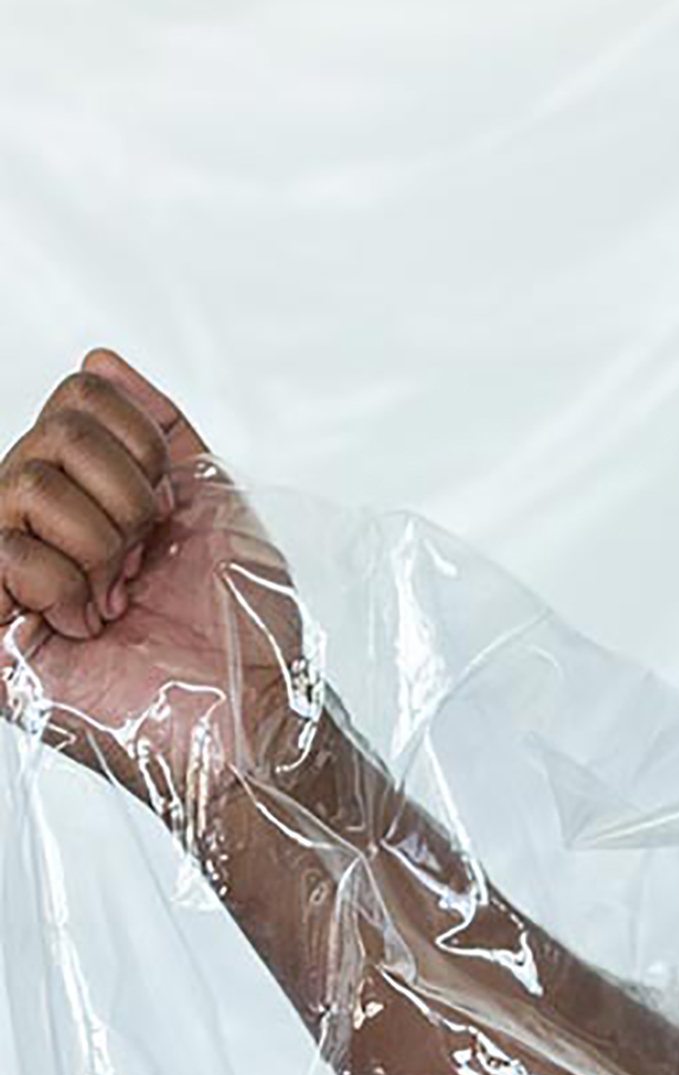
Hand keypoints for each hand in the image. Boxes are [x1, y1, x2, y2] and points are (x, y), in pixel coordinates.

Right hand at [0, 349, 318, 841]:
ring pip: (21, 482)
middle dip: (126, 489)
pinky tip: (85, 622)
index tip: (170, 506)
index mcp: (85, 498)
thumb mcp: (215, 505)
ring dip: (100, 537)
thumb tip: (98, 360)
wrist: (257, 713)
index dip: (137, 440)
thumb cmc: (246, 626)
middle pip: (49, 431)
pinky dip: (62, 577)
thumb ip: (162, 429)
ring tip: (117, 593)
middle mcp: (37, 528)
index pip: (74, 403)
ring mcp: (8, 576)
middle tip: (145, 557)